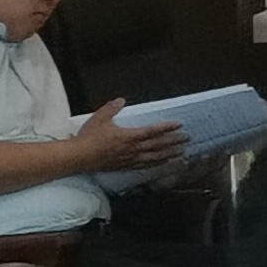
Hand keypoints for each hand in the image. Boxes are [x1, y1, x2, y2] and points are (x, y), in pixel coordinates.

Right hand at [70, 99, 190, 172]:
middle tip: (187, 138)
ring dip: (169, 154)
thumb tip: (121, 100)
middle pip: (158, 145)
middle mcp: (133, 149)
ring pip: (155, 157)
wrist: (79, 157)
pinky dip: (157, 164)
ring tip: (182, 152)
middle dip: (174, 141)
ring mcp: (130, 159)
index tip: (179, 124)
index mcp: (128, 136)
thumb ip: (111, 108)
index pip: (152, 131)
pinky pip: (145, 165)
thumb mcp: (99, 118)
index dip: (166, 127)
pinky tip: (164, 163)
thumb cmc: (88, 137)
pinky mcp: (126, 166)